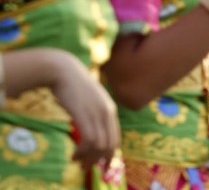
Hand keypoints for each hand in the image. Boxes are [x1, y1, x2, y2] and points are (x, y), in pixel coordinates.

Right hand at [51, 54, 119, 169]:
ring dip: (89, 158)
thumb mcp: (89, 100)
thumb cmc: (72, 85)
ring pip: (100, 145)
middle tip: (87, 167)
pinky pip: (89, 140)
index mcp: (110, 110)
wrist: (63, 70)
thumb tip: (91, 128)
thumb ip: (94, 112)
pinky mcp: (84, 114)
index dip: (109, 154)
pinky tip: (74, 154)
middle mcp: (107, 112)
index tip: (99, 164)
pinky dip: (83, 151)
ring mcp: (96, 113)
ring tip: (78, 162)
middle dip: (100, 160)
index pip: (115, 138)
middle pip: (110, 144)